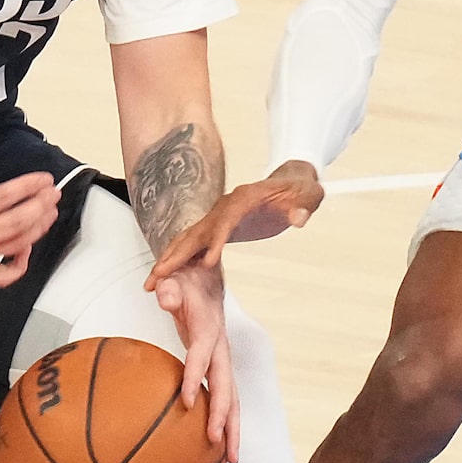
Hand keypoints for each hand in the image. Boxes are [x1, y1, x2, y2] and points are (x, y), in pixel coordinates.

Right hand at [0, 159, 58, 284]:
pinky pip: (0, 276)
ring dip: (37, 230)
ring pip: (14, 247)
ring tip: (49, 213)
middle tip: (54, 193)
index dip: (28, 187)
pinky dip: (18, 265)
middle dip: (40, 207)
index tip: (45, 178)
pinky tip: (26, 248)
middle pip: (17, 223)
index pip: (5, 198)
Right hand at [147, 161, 325, 284]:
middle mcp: (226, 206)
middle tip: (160, 274)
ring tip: (152, 279)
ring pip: (189, 238)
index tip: (207, 262)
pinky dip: (178, 257)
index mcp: (245, 198)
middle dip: (178, 253)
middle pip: (198, 231)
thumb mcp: (309, 196)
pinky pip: (194, 243)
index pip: (227, 220)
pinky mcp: (218, 225)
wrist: (292, 183)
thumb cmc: (301, 190)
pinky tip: (164, 273)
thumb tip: (298, 218)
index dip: (216, 240)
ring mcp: (219, 215)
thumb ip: (303, 207)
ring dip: (169, 258)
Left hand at [147, 259, 240, 460]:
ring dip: (232, 428)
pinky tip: (221, 446)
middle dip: (223, 417)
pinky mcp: (219, 370)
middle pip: (226, 388)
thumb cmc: (186, 285)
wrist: (207, 283)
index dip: (195, 378)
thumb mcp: (175, 281)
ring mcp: (222, 362)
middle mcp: (221, 351)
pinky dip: (226, 423)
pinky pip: (225, 399)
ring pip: (232, 399)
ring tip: (233, 459)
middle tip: (216, 442)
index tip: (188, 403)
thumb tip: (162, 295)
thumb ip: (168, 289)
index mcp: (208, 332)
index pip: (202, 359)